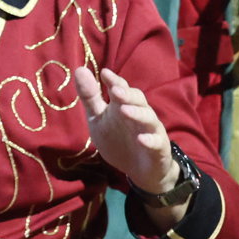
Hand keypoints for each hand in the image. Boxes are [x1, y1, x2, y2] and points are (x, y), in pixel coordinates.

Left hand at [73, 67, 180, 194]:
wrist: (139, 169)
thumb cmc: (117, 138)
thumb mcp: (98, 118)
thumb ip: (90, 97)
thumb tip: (79, 69)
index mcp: (123, 105)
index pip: (121, 89)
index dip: (115, 81)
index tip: (104, 73)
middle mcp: (139, 114)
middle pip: (137, 100)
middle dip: (127, 94)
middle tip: (115, 90)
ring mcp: (150, 131)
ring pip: (148, 118)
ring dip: (137, 113)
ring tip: (124, 110)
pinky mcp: (159, 148)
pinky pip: (157, 142)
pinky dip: (150, 140)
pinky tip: (141, 140)